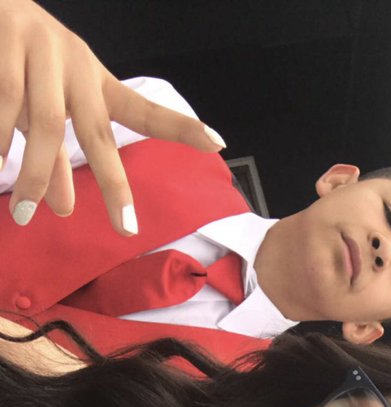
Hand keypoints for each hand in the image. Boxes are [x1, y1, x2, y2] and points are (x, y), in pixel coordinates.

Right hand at [0, 0, 226, 233]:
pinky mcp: (4, 44)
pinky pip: (5, 102)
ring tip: (23, 213)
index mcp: (92, 80)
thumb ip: (55, 161)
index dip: (179, 128)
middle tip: (126, 226)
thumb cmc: (17, 61)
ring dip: (34, 172)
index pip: (140, 110)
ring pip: (44, 124)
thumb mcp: (44, 109)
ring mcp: (40, 51)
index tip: (218, 144)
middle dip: (112, 182)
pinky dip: (0, 139)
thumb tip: (64, 209)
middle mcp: (75, 64)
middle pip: (96, 131)